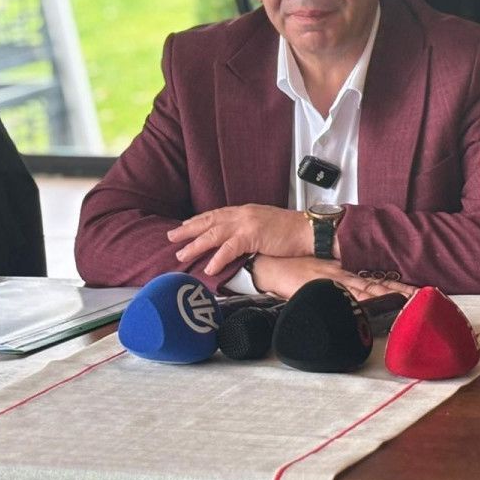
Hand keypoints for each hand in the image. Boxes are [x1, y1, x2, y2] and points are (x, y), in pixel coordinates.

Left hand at [167, 205, 310, 274]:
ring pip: (214, 233)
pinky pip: (229, 248)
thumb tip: (237, 243)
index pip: (217, 214)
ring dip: (196, 245)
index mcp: (245, 211)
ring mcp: (247, 223)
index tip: (185, 226)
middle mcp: (242, 214)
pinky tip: (209, 268)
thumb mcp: (265, 226)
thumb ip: (249, 231)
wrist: (308, 230)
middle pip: (209, 221)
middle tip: (171, 237)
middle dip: (188, 229)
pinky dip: (217, 258)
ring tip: (182, 255)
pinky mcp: (253, 235)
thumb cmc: (291, 232)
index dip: (199, 220)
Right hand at [249, 254, 416, 300]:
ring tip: (409, 301)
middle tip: (424, 297)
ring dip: (388, 296)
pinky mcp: (320, 288)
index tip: (418, 291)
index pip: (375, 280)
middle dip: (401, 292)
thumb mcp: (316, 274)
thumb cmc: (289, 269)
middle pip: (377, 285)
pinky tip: (374, 306)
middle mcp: (341, 275)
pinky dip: (360, 302)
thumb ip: (334, 283)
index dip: (397, 286)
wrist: (267, 265)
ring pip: (366, 290)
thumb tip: (353, 297)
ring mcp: (332, 282)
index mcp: (342, 272)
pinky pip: (344, 297)